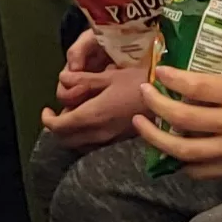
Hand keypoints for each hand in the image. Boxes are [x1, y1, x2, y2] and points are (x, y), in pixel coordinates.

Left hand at [42, 29, 154, 146]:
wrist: (174, 99)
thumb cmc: (142, 81)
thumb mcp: (110, 76)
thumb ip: (83, 80)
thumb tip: (63, 79)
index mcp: (94, 115)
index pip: (60, 127)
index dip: (48, 120)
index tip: (47, 110)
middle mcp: (100, 133)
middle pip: (67, 139)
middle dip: (58, 128)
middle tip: (59, 113)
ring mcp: (112, 140)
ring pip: (81, 144)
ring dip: (73, 133)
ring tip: (76, 116)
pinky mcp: (122, 141)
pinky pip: (95, 145)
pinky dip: (87, 137)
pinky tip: (95, 121)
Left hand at [136, 50, 221, 179]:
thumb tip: (220, 39)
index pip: (198, 86)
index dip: (172, 79)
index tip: (158, 71)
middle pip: (183, 119)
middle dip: (156, 106)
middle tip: (143, 94)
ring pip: (186, 151)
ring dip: (157, 139)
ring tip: (141, 126)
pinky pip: (203, 171)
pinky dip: (183, 164)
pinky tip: (172, 154)